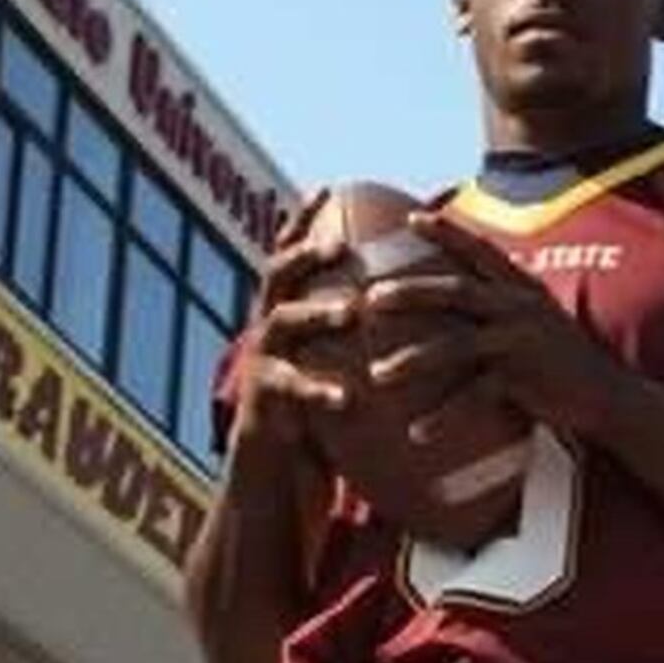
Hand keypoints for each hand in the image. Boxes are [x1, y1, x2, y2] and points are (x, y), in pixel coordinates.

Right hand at [234, 191, 359, 452]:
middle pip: (277, 277)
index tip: (325, 188)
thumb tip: (402, 298)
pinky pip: (292, 391)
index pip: (290, 258)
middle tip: (337, 246)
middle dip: (303, 255)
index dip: (302, 223)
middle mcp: (266, 331)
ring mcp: (261, 364)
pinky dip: (320, 391)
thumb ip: (350, 334)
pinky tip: (346, 397)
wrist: (272, 474)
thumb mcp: (329, 365)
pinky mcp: (263, 405)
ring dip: (317, 313)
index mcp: (283, 315)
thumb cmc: (314, 414)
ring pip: (282, 324)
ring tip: (350, 312)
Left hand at [362, 210, 628, 442]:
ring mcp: (520, 342)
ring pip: (456, 345)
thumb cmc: (561, 359)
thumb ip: (502, 305)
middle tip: (368, 300)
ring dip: (413, 360)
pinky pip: (474, 396)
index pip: (480, 251)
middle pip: (455, 291)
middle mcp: (518, 308)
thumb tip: (463, 297)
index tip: (411, 218)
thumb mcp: (534, 320)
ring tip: (377, 375)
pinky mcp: (523, 379)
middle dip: (410, 292)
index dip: (447, 232)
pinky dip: (443, 416)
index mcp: (520, 289)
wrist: (608, 395)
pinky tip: (416, 432)